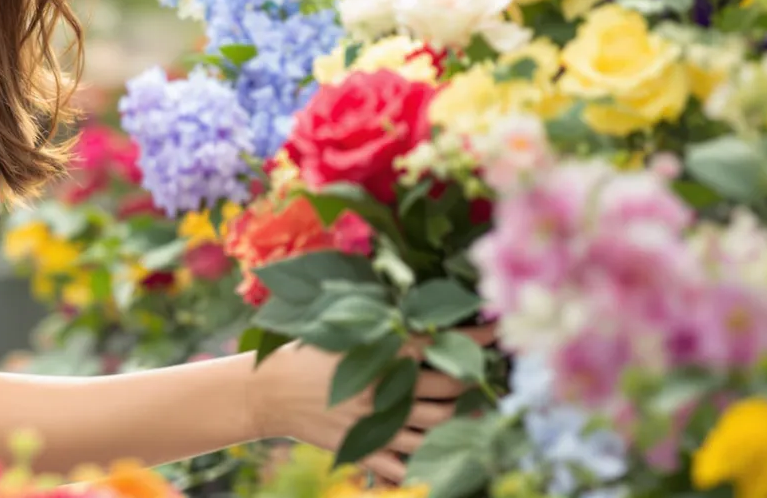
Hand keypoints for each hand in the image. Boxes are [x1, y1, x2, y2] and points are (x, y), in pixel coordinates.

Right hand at [248, 324, 497, 484]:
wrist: (268, 392)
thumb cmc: (305, 351)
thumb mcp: (340, 325)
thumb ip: (379, 317)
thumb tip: (416, 302)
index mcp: (382, 354)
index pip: (443, 343)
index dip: (476, 336)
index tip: (497, 329)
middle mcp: (386, 390)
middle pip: (450, 391)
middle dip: (475, 383)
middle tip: (487, 376)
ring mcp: (377, 424)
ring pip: (438, 428)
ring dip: (463, 422)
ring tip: (477, 414)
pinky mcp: (365, 449)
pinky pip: (407, 465)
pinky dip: (428, 464)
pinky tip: (445, 456)